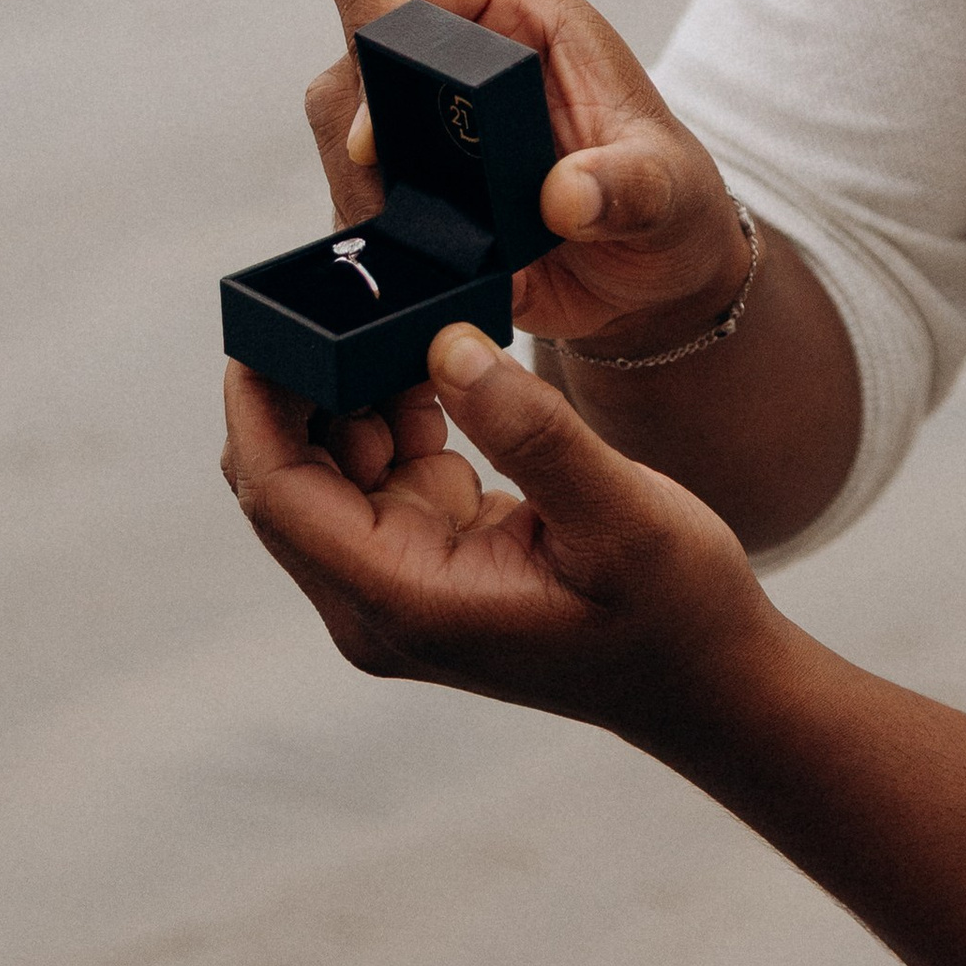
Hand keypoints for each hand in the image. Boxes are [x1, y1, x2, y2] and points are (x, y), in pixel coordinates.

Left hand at [221, 325, 778, 740]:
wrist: (708, 678)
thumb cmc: (673, 611)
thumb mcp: (620, 516)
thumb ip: (530, 432)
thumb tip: (445, 343)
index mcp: (404, 599)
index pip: (278, 494)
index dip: (258, 402)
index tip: (270, 314)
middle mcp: (380, 601)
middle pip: (286, 480)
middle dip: (300, 383)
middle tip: (345, 286)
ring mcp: (402, 582)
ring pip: (329, 469)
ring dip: (351, 391)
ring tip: (403, 308)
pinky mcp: (429, 559)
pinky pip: (380, 473)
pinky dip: (396, 410)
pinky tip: (438, 359)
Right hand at [305, 0, 756, 348]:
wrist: (657, 277)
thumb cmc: (671, 207)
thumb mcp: (670, 194)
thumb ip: (630, 190)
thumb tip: (566, 195)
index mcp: (519, 16)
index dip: (370, 34)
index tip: (387, 127)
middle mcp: (460, 59)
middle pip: (346, 63)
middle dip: (359, 141)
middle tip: (407, 209)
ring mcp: (427, 124)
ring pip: (336, 137)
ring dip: (361, 198)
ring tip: (431, 249)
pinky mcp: (414, 188)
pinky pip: (351, 201)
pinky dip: (373, 242)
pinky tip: (426, 273)